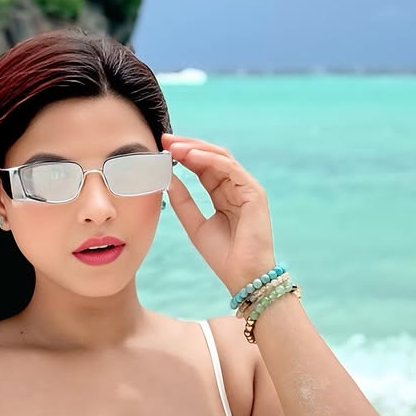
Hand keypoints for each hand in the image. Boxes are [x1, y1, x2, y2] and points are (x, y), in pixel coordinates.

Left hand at [161, 133, 275, 294]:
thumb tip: (166, 178)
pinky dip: (210, 160)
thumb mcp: (194, 224)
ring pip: (221, 158)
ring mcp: (247, 188)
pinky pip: (230, 169)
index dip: (183, 155)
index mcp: (223, 194)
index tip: (161, 147)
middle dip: (188, 146)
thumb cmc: (222, 255)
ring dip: (196, 149)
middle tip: (165, 139)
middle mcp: (236, 187)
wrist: (242, 276)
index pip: (203, 166)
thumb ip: (182, 200)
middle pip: (212, 157)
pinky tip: (191, 156)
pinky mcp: (254, 193)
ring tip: (174, 146)